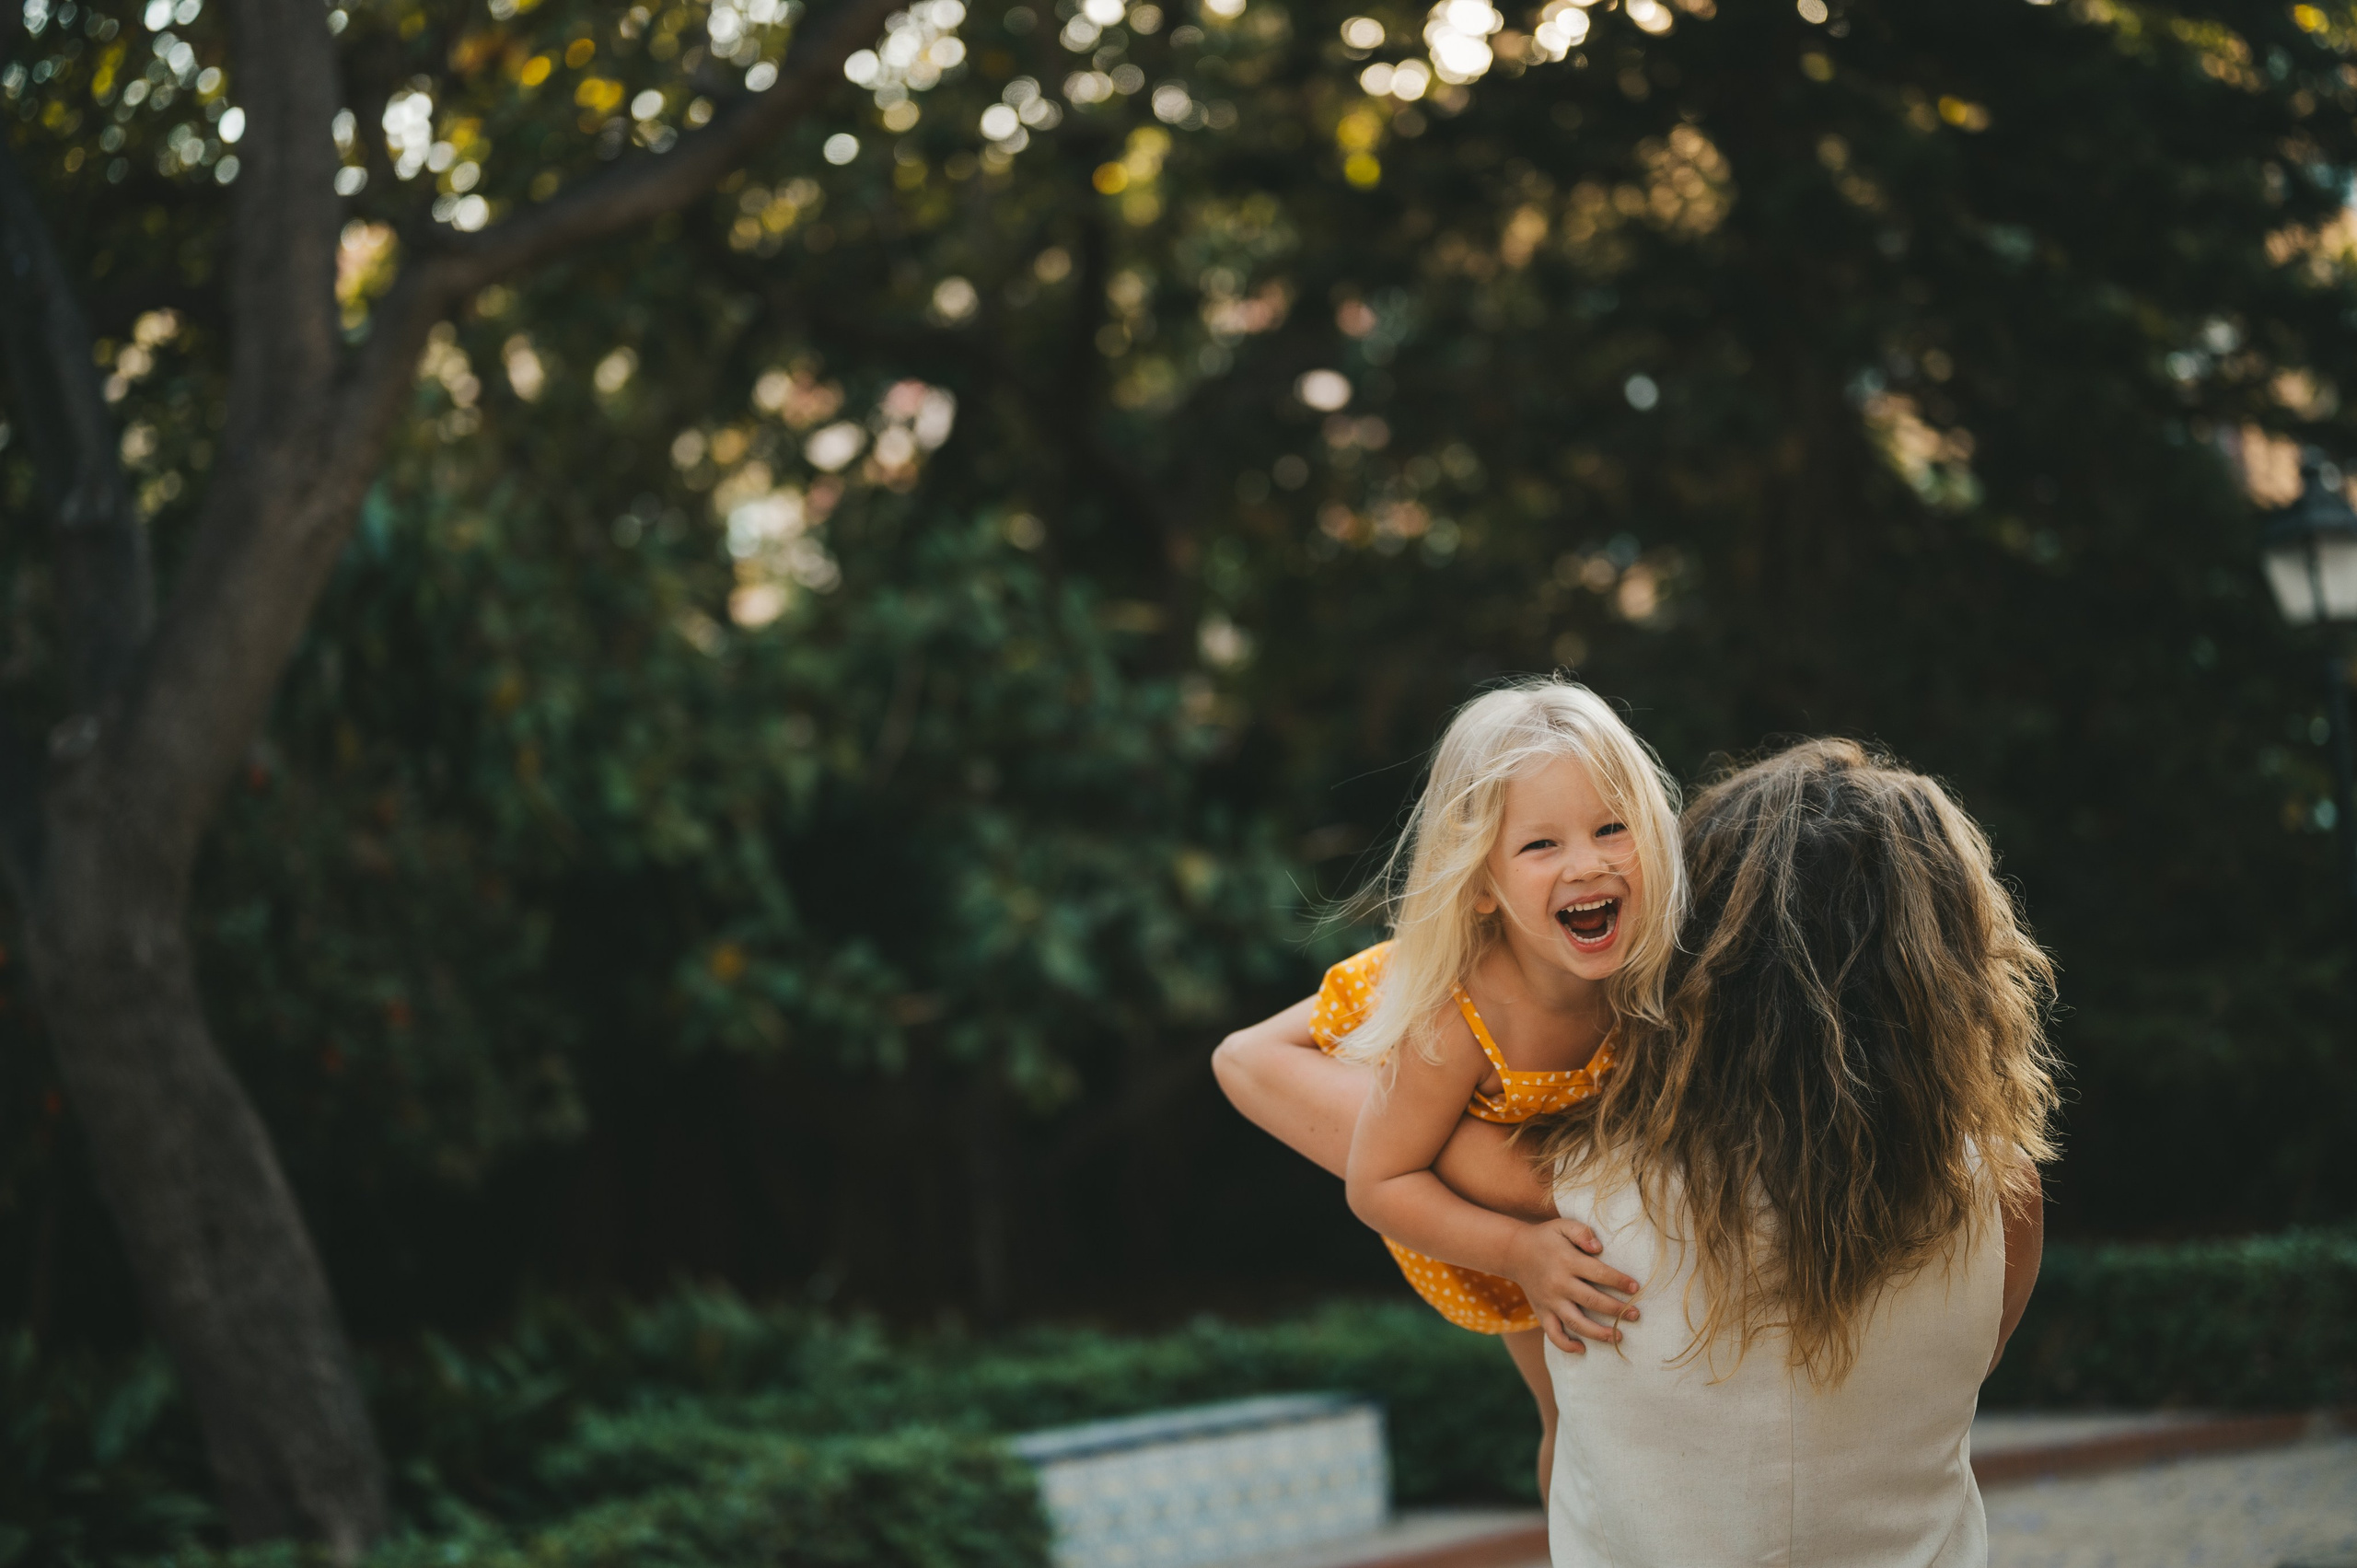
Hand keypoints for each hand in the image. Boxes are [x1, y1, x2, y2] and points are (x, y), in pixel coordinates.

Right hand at [1503, 1218, 1639, 1354]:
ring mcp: (1550, 1301)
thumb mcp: (1563, 1226)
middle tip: (1635, 1315)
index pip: (1599, 1273)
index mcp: (1567, 1261)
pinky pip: (1553, 1334)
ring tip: (1618, 1337)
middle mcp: (1559, 1284)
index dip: (1619, 1281)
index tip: (1635, 1288)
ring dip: (1599, 1333)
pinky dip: (1566, 1345)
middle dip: (1617, 1310)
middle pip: (1592, 1301)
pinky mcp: (1542, 1312)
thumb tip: (1599, 1247)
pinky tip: (1582, 1349)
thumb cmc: (1546, 1238)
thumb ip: (1582, 1232)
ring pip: (1576, 1322)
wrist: (1514, 1251)